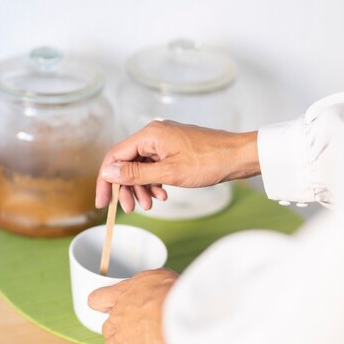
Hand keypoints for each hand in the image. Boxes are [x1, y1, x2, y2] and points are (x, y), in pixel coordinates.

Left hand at [88, 269, 178, 343]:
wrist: (177, 313)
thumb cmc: (169, 292)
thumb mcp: (155, 276)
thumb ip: (145, 284)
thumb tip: (151, 288)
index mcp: (120, 297)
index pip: (97, 300)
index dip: (101, 304)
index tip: (107, 307)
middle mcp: (117, 319)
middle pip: (106, 329)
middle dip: (117, 331)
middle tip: (135, 330)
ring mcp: (123, 340)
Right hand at [96, 120, 258, 212]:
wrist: (239, 156)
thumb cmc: (209, 162)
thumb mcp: (169, 173)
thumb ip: (135, 174)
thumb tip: (108, 173)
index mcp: (149, 134)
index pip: (115, 156)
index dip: (106, 180)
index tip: (103, 202)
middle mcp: (154, 134)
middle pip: (127, 162)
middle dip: (126, 188)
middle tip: (130, 209)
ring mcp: (165, 141)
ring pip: (142, 167)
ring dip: (142, 188)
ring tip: (150, 205)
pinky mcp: (174, 149)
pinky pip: (155, 167)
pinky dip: (155, 182)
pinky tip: (162, 196)